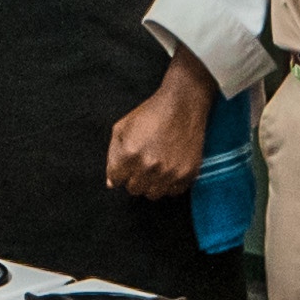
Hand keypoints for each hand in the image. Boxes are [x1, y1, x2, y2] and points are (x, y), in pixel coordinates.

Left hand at [104, 55, 218, 202]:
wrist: (182, 105)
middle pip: (134, 189)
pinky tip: (171, 167)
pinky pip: (174, 192)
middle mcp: (149, 167)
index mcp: (129, 154)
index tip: (128, 164)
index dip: (120, 171)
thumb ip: (112, 156)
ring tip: (156, 166)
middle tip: (143, 163)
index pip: (116, 180)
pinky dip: (171, 184)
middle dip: (135, 178)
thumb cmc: (150, 114)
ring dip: (152, 183)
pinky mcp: (187, 174)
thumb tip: (112, 183)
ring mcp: (169, 172)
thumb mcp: (122, 128)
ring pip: (153, 194)